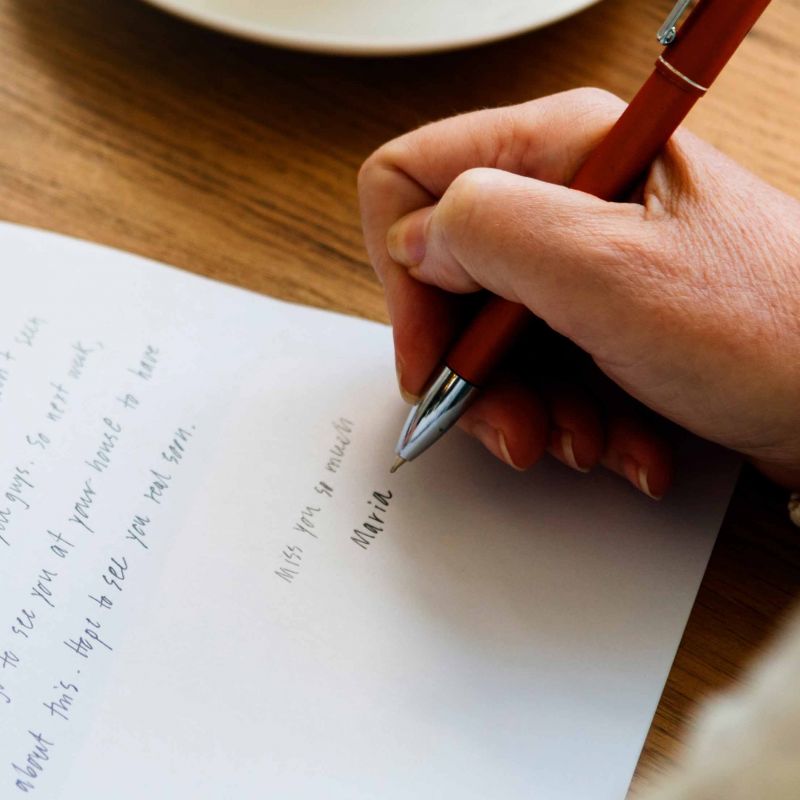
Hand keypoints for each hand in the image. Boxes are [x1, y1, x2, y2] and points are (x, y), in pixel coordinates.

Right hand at [358, 88, 799, 496]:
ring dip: (529, 408)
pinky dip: (572, 417)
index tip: (434, 359)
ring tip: (587, 441)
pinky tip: (622, 441)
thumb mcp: (609, 271)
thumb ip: (488, 231)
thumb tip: (413, 243)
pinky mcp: (603, 317)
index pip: (411, 185)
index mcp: (559, 151)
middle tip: (516, 428)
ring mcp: (584, 262)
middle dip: (475, 370)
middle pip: (449, 279)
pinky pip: (543, 369)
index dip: (405, 279)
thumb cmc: (767, 328)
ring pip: (493, 339)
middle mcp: (564, 199)